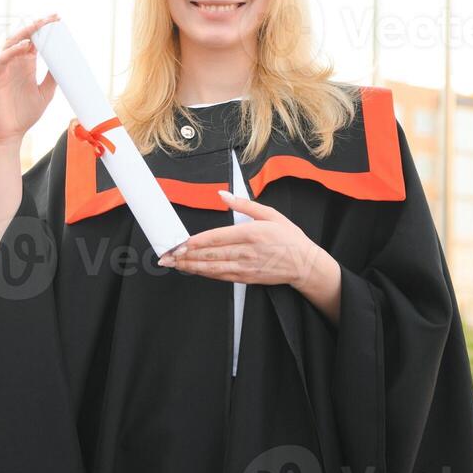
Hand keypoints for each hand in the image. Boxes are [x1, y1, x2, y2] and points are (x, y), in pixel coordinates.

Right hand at [0, 14, 59, 148]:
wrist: (8, 134)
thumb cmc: (25, 115)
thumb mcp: (45, 93)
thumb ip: (53, 77)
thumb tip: (66, 62)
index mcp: (27, 66)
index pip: (36, 42)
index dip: (45, 31)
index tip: (58, 21)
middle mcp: (15, 64)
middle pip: (24, 38)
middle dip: (37, 26)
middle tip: (52, 18)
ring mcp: (4, 69)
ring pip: (11, 43)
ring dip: (25, 33)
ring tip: (39, 25)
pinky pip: (2, 58)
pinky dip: (13, 50)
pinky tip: (25, 46)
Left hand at [158, 190, 327, 290]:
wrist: (305, 264)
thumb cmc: (289, 237)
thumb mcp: (269, 213)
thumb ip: (244, 204)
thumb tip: (223, 194)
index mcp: (250, 233)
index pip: (216, 238)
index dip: (195, 242)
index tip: (179, 244)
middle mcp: (245, 252)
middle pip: (210, 254)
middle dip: (185, 256)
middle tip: (167, 257)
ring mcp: (245, 267)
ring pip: (212, 268)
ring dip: (191, 267)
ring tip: (174, 265)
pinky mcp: (246, 277)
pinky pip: (222, 276)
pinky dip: (206, 274)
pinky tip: (194, 271)